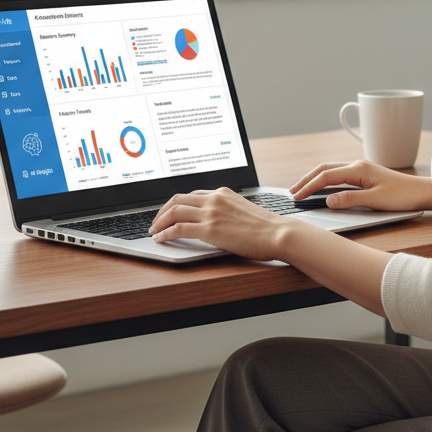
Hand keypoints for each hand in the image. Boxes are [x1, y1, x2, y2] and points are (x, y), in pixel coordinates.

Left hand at [150, 188, 287, 261]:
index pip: (192, 194)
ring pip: (174, 211)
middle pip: (177, 199)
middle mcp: (214, 199)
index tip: (170, 213)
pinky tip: (160, 239)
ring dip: (159, 221)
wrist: (278, 233)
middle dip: (162, 211)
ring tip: (154, 231)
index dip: (176, 204)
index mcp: (223, 192)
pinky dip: (165, 233)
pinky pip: (178, 228)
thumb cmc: (266, 227)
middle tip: (155, 222)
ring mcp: (211, 213)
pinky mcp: (209, 229)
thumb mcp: (244, 210)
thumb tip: (217, 220)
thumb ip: (227, 210)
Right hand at [290, 160, 431, 211]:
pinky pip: (339, 175)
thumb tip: (328, 201)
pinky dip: (326, 180)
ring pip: (331, 170)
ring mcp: (361, 169)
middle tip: (292, 192)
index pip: (326, 177)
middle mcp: (358, 165)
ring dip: (315, 179)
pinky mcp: (365, 175)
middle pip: (325, 169)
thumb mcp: (375, 201)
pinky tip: (323, 188)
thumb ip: (350, 200)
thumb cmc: (402, 196)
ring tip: (302, 189)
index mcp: (358, 169)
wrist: (421, 192)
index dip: (309, 186)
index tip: (296, 197)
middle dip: (307, 179)